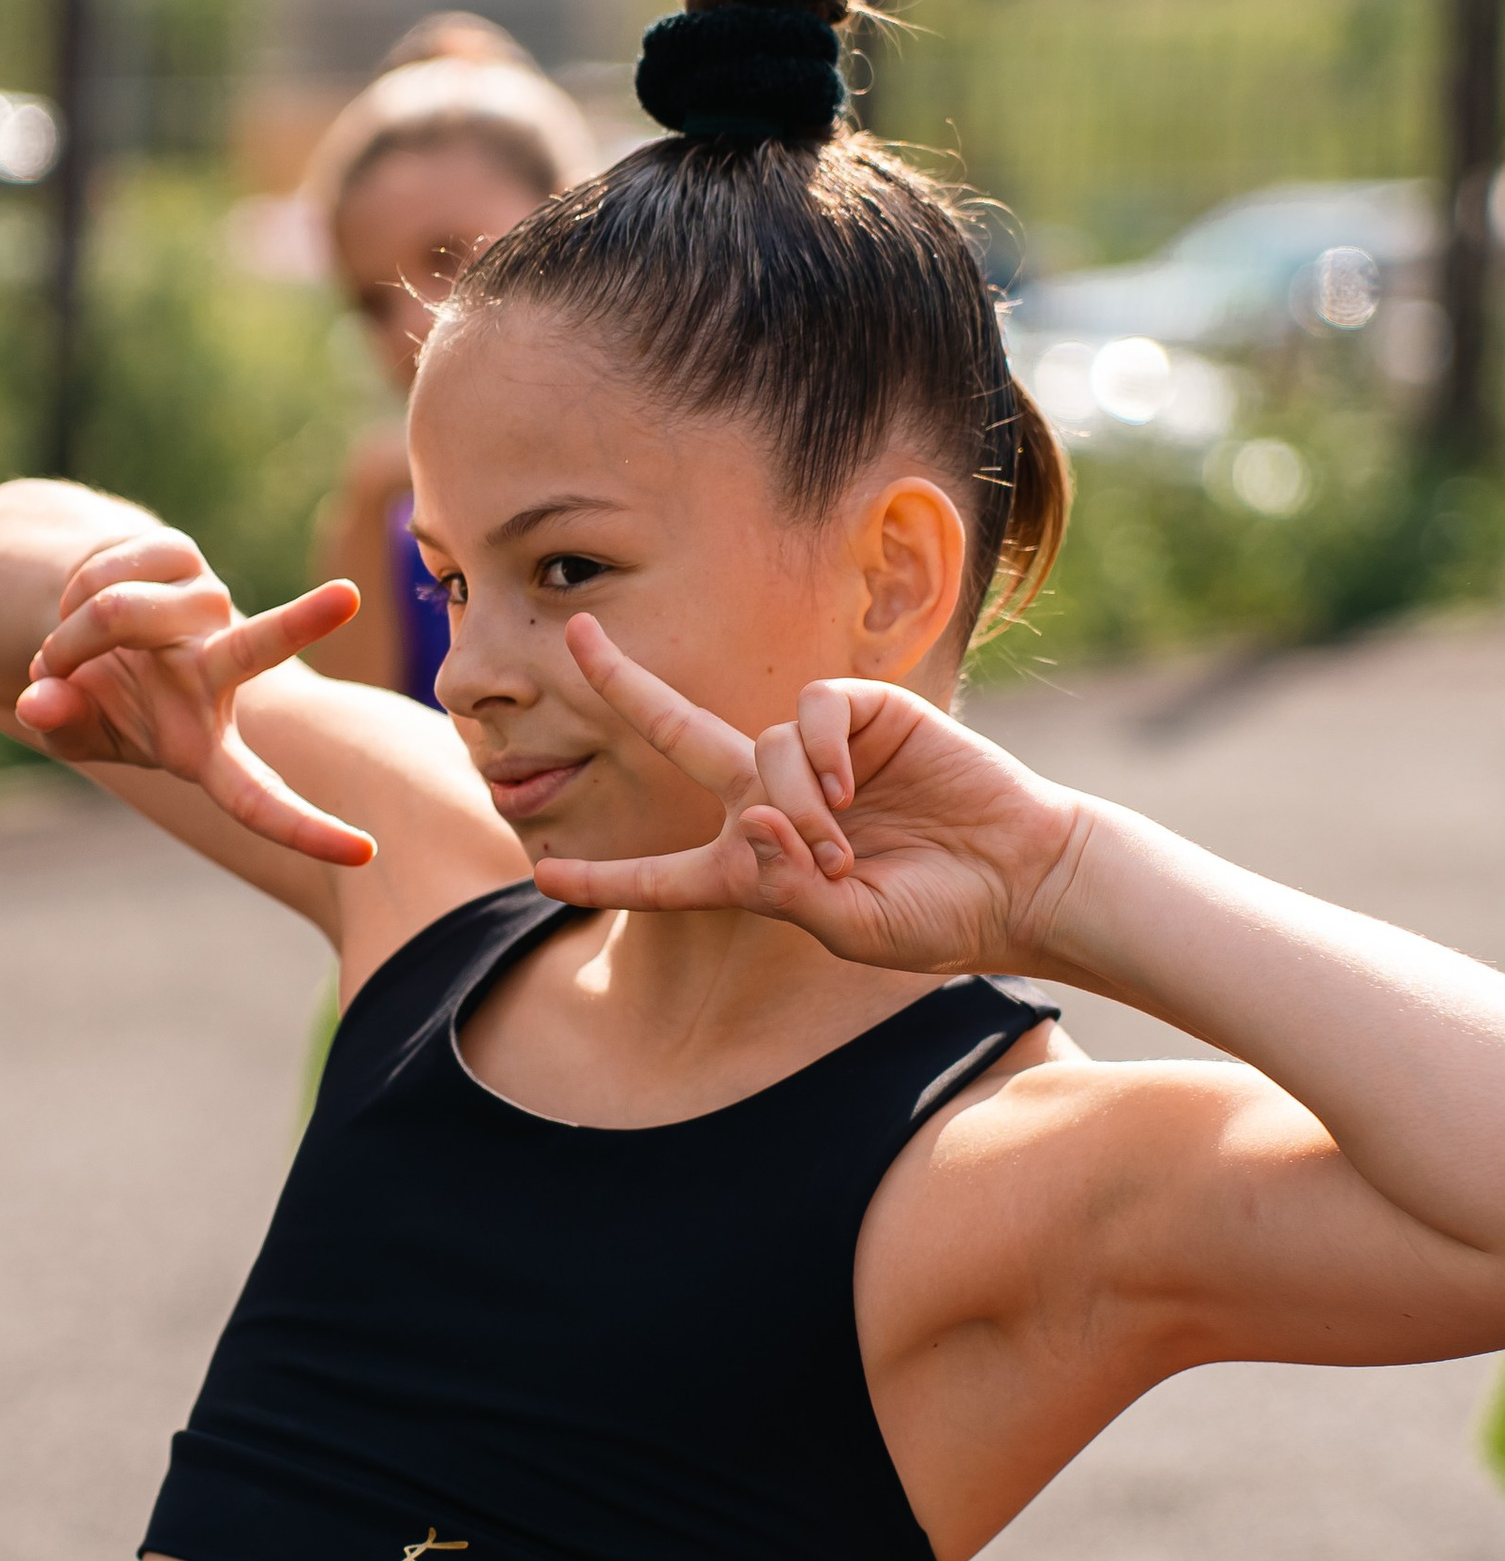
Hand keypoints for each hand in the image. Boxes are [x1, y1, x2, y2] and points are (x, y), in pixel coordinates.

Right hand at [15, 531, 373, 867]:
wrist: (78, 624)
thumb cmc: (91, 700)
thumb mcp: (73, 732)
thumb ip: (61, 728)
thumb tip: (40, 702)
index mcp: (205, 743)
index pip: (258, 797)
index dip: (305, 829)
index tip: (366, 851)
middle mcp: (220, 671)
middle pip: (255, 650)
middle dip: (300, 623)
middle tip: (350, 598)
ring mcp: (207, 607)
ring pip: (116, 613)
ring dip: (66, 637)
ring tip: (61, 654)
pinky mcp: (183, 557)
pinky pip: (103, 573)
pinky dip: (68, 597)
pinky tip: (78, 609)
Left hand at [535, 614, 1089, 973]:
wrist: (1015, 876)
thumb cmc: (933, 916)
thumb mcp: (847, 925)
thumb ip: (787, 886)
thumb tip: (750, 817)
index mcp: (754, 869)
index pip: (665, 876)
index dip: (606, 878)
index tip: (545, 878)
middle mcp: (772, 801)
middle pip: (676, 735)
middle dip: (623, 685)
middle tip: (574, 636)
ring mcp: (814, 754)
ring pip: (756, 753)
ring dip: (792, 804)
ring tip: (844, 845)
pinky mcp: (862, 714)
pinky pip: (806, 713)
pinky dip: (818, 752)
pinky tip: (851, 787)